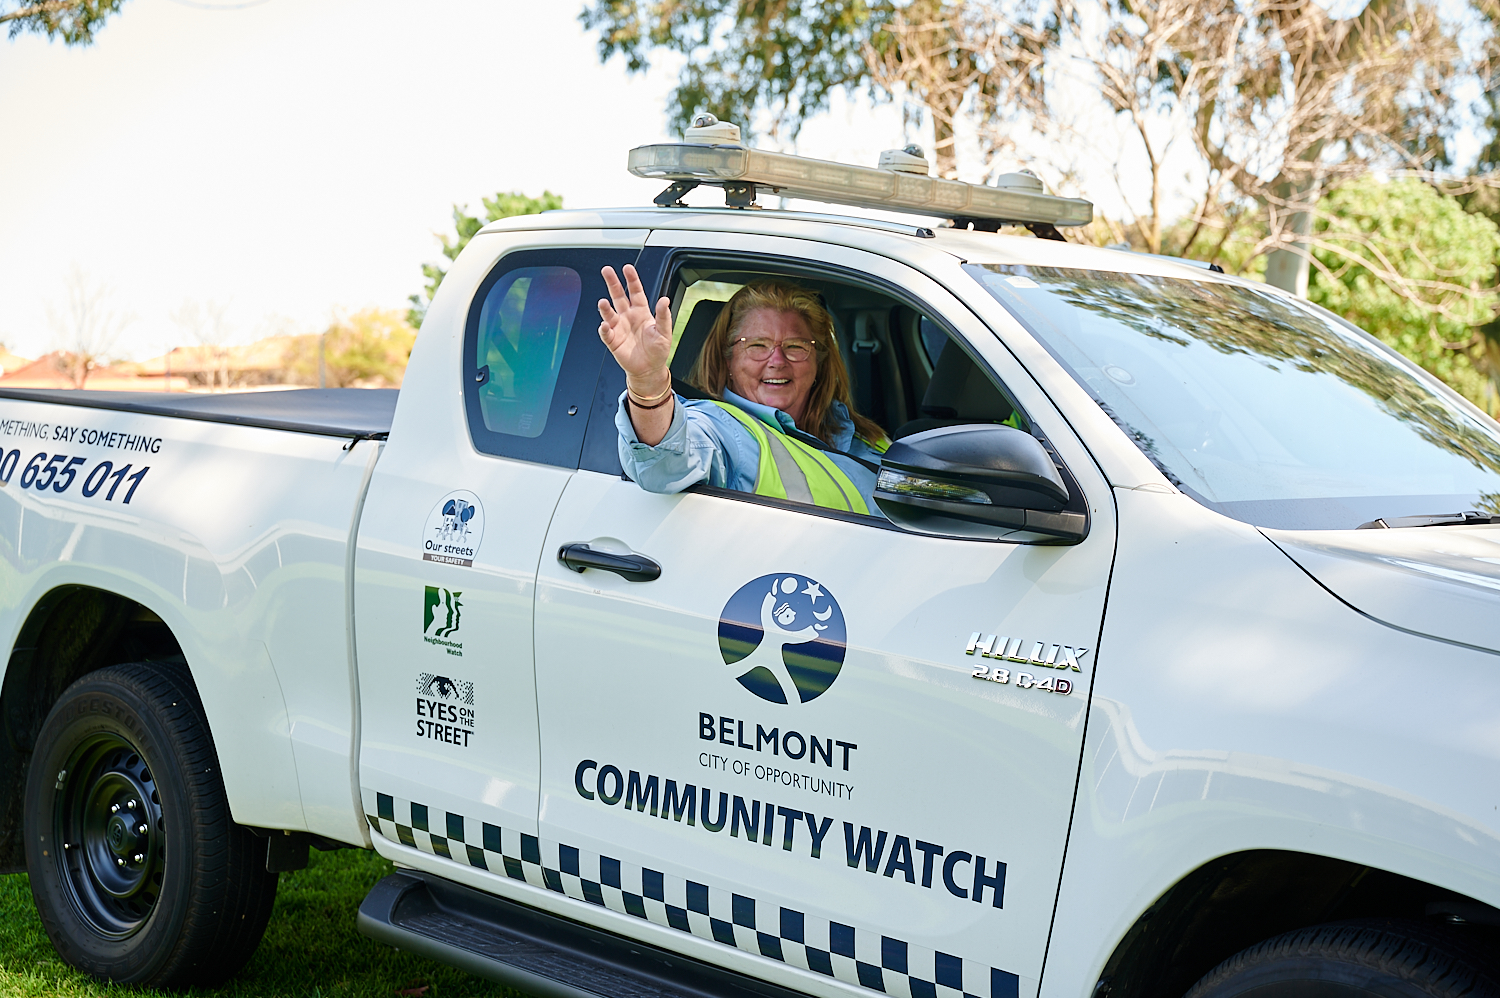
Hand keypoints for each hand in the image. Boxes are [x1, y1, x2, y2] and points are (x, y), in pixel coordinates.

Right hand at [598, 264, 672, 393]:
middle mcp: (628, 316)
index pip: (635, 291)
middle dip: (612, 283)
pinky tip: (604, 325)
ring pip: (609, 313)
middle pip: (618, 296)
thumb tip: (664, 300)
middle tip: (606, 270)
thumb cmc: (657, 350)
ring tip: (603, 302)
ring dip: (605, 308)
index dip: (632, 280)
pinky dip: (604, 329)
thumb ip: (663, 316)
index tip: (627, 268)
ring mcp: (619, 327)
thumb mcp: (664, 332)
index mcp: (641, 312)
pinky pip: (606, 333)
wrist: (649, 370)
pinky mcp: (613, 341)